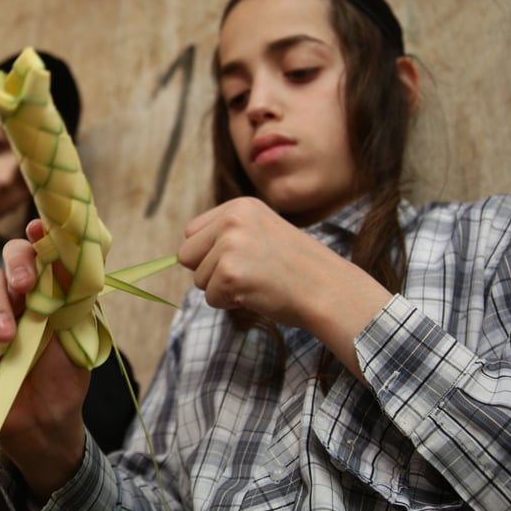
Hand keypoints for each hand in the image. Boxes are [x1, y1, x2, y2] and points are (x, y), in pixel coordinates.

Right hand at [0, 219, 89, 498]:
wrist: (43, 421)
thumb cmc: (66, 376)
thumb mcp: (80, 335)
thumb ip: (74, 295)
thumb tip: (74, 256)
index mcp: (51, 286)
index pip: (43, 247)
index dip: (40, 234)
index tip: (39, 230)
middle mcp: (20, 292)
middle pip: (10, 254)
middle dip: (17, 265)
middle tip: (26, 288)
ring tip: (6, 337)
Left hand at [178, 197, 389, 381]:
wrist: (329, 289)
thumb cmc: (296, 268)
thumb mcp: (261, 233)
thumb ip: (227, 235)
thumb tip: (182, 255)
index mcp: (239, 206)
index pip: (191, 232)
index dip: (209, 254)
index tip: (241, 259)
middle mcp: (232, 219)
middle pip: (187, 255)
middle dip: (209, 272)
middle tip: (249, 273)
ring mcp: (230, 245)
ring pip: (198, 279)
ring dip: (223, 289)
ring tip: (258, 282)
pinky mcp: (229, 273)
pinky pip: (210, 298)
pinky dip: (231, 303)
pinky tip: (259, 293)